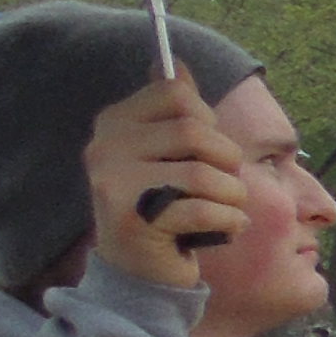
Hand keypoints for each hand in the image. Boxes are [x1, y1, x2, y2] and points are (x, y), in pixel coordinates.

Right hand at [87, 74, 247, 286]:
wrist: (141, 272)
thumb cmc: (167, 206)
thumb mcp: (169, 153)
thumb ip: (173, 110)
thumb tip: (175, 64)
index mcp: (115, 123)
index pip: (176, 92)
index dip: (207, 119)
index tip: (204, 148)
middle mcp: (105, 148)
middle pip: (196, 132)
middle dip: (226, 162)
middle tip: (219, 187)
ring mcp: (113, 184)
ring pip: (205, 173)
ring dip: (231, 197)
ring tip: (219, 211)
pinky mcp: (133, 220)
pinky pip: (206, 210)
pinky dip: (228, 223)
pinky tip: (218, 231)